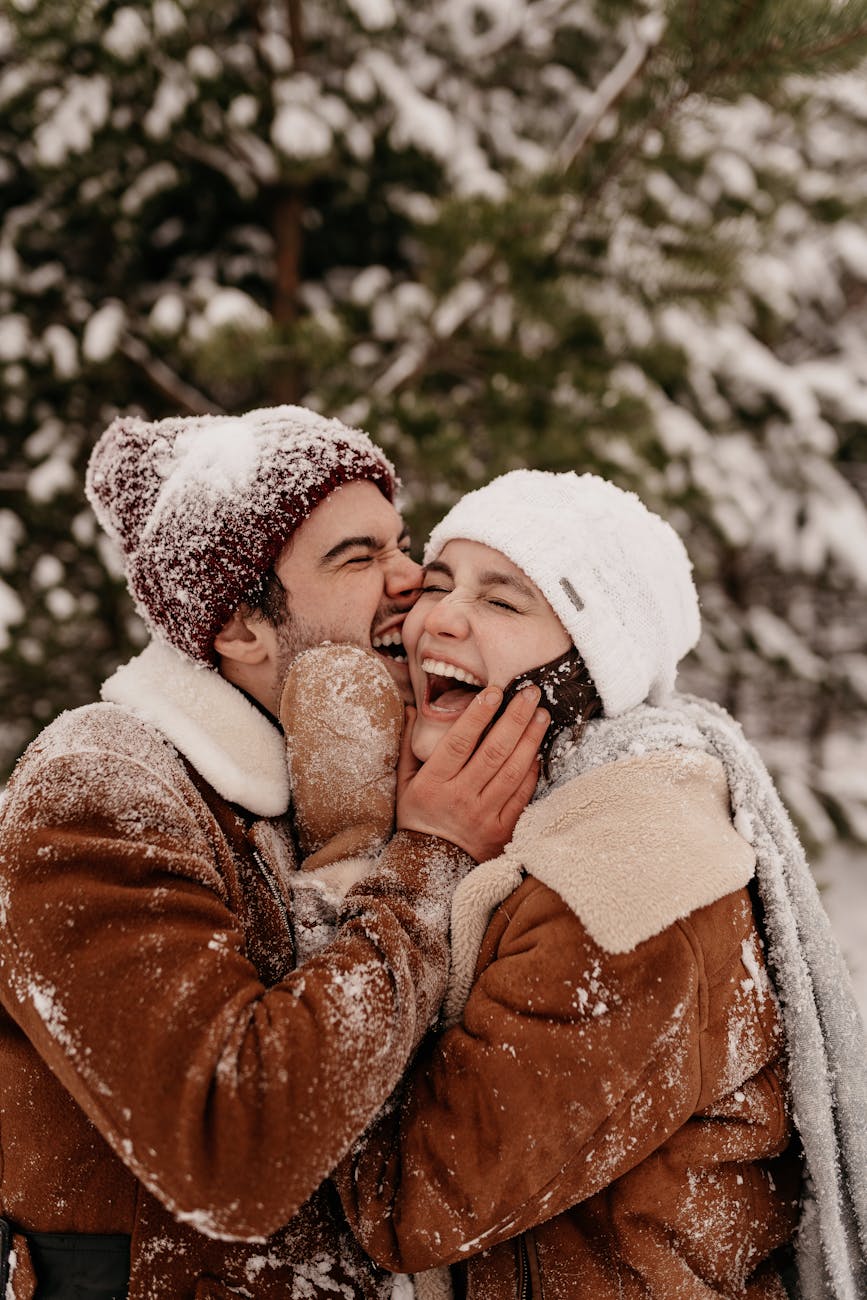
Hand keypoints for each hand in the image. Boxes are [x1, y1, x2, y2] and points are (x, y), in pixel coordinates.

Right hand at [395, 686, 548, 861]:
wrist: (430, 867)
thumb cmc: (417, 818)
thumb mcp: (405, 783)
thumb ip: (409, 746)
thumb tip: (410, 708)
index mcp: (435, 783)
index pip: (460, 742)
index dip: (478, 715)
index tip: (494, 692)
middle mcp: (461, 797)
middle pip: (494, 751)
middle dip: (515, 718)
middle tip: (531, 693)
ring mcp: (484, 815)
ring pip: (513, 771)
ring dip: (531, 739)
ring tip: (542, 715)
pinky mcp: (503, 830)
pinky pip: (522, 796)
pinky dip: (532, 771)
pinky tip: (538, 750)